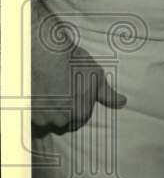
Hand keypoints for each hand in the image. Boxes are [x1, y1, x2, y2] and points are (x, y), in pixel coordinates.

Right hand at [31, 3, 125, 134]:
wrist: (48, 54)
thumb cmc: (75, 64)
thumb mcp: (97, 77)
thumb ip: (108, 95)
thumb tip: (123, 102)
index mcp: (80, 114)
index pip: (79, 121)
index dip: (77, 108)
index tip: (74, 97)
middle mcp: (60, 119)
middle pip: (62, 124)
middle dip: (62, 114)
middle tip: (61, 96)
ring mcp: (42, 116)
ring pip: (46, 122)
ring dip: (47, 114)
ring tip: (49, 96)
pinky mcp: (27, 110)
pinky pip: (31, 117)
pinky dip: (34, 110)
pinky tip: (37, 97)